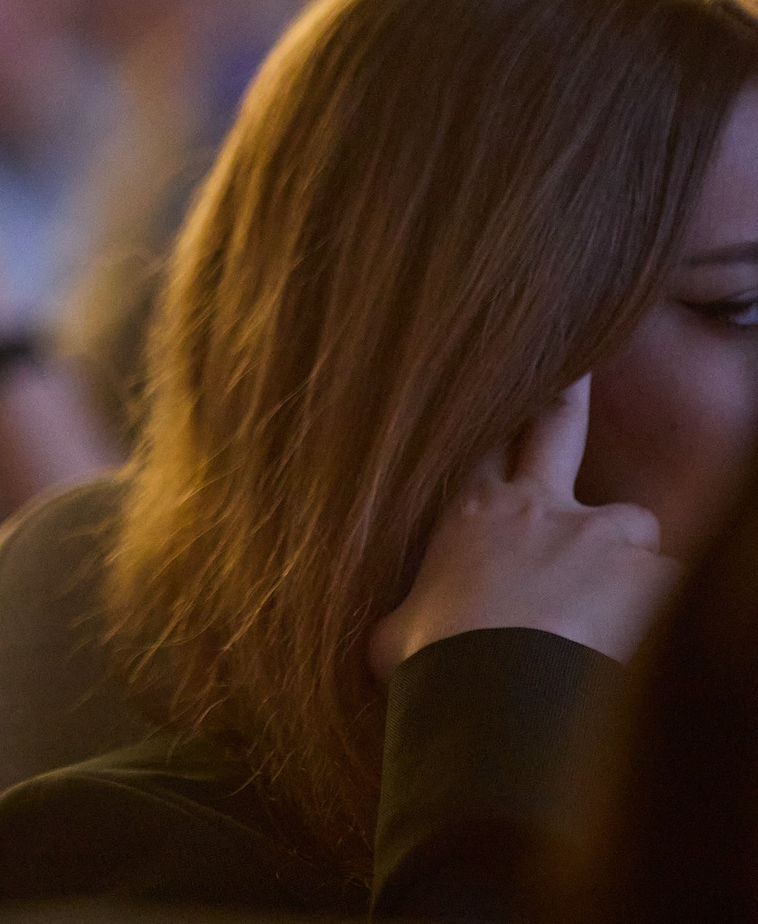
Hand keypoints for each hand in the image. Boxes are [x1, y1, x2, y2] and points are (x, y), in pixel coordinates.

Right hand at [369, 375, 679, 681]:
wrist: (492, 688)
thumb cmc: (435, 659)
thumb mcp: (398, 633)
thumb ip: (408, 618)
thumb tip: (390, 640)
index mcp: (471, 514)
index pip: (483, 447)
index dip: (496, 419)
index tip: (505, 392)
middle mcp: (535, 506)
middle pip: (554, 429)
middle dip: (565, 395)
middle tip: (577, 370)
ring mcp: (597, 532)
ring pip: (630, 522)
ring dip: (627, 552)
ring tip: (615, 605)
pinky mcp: (648, 570)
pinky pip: (667, 584)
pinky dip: (659, 609)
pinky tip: (636, 643)